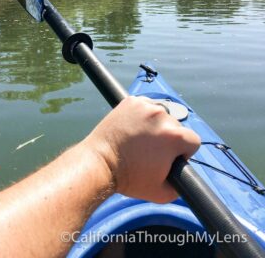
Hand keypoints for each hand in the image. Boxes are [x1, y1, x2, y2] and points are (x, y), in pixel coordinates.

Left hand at [83, 96, 200, 202]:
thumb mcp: (163, 193)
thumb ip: (182, 183)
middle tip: (151, 150)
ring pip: (161, 114)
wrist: (100, 163)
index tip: (170, 158)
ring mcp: (145, 106)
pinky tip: (134, 127)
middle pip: (176, 127)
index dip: (183, 153)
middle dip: (168, 138)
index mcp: (174, 135)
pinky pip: (146, 106)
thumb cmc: (130, 179)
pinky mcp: (131, 101)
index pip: (193, 141)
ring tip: (141, 138)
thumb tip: (184, 171)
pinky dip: (142, 115)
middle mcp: (162, 115)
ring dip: (156, 125)